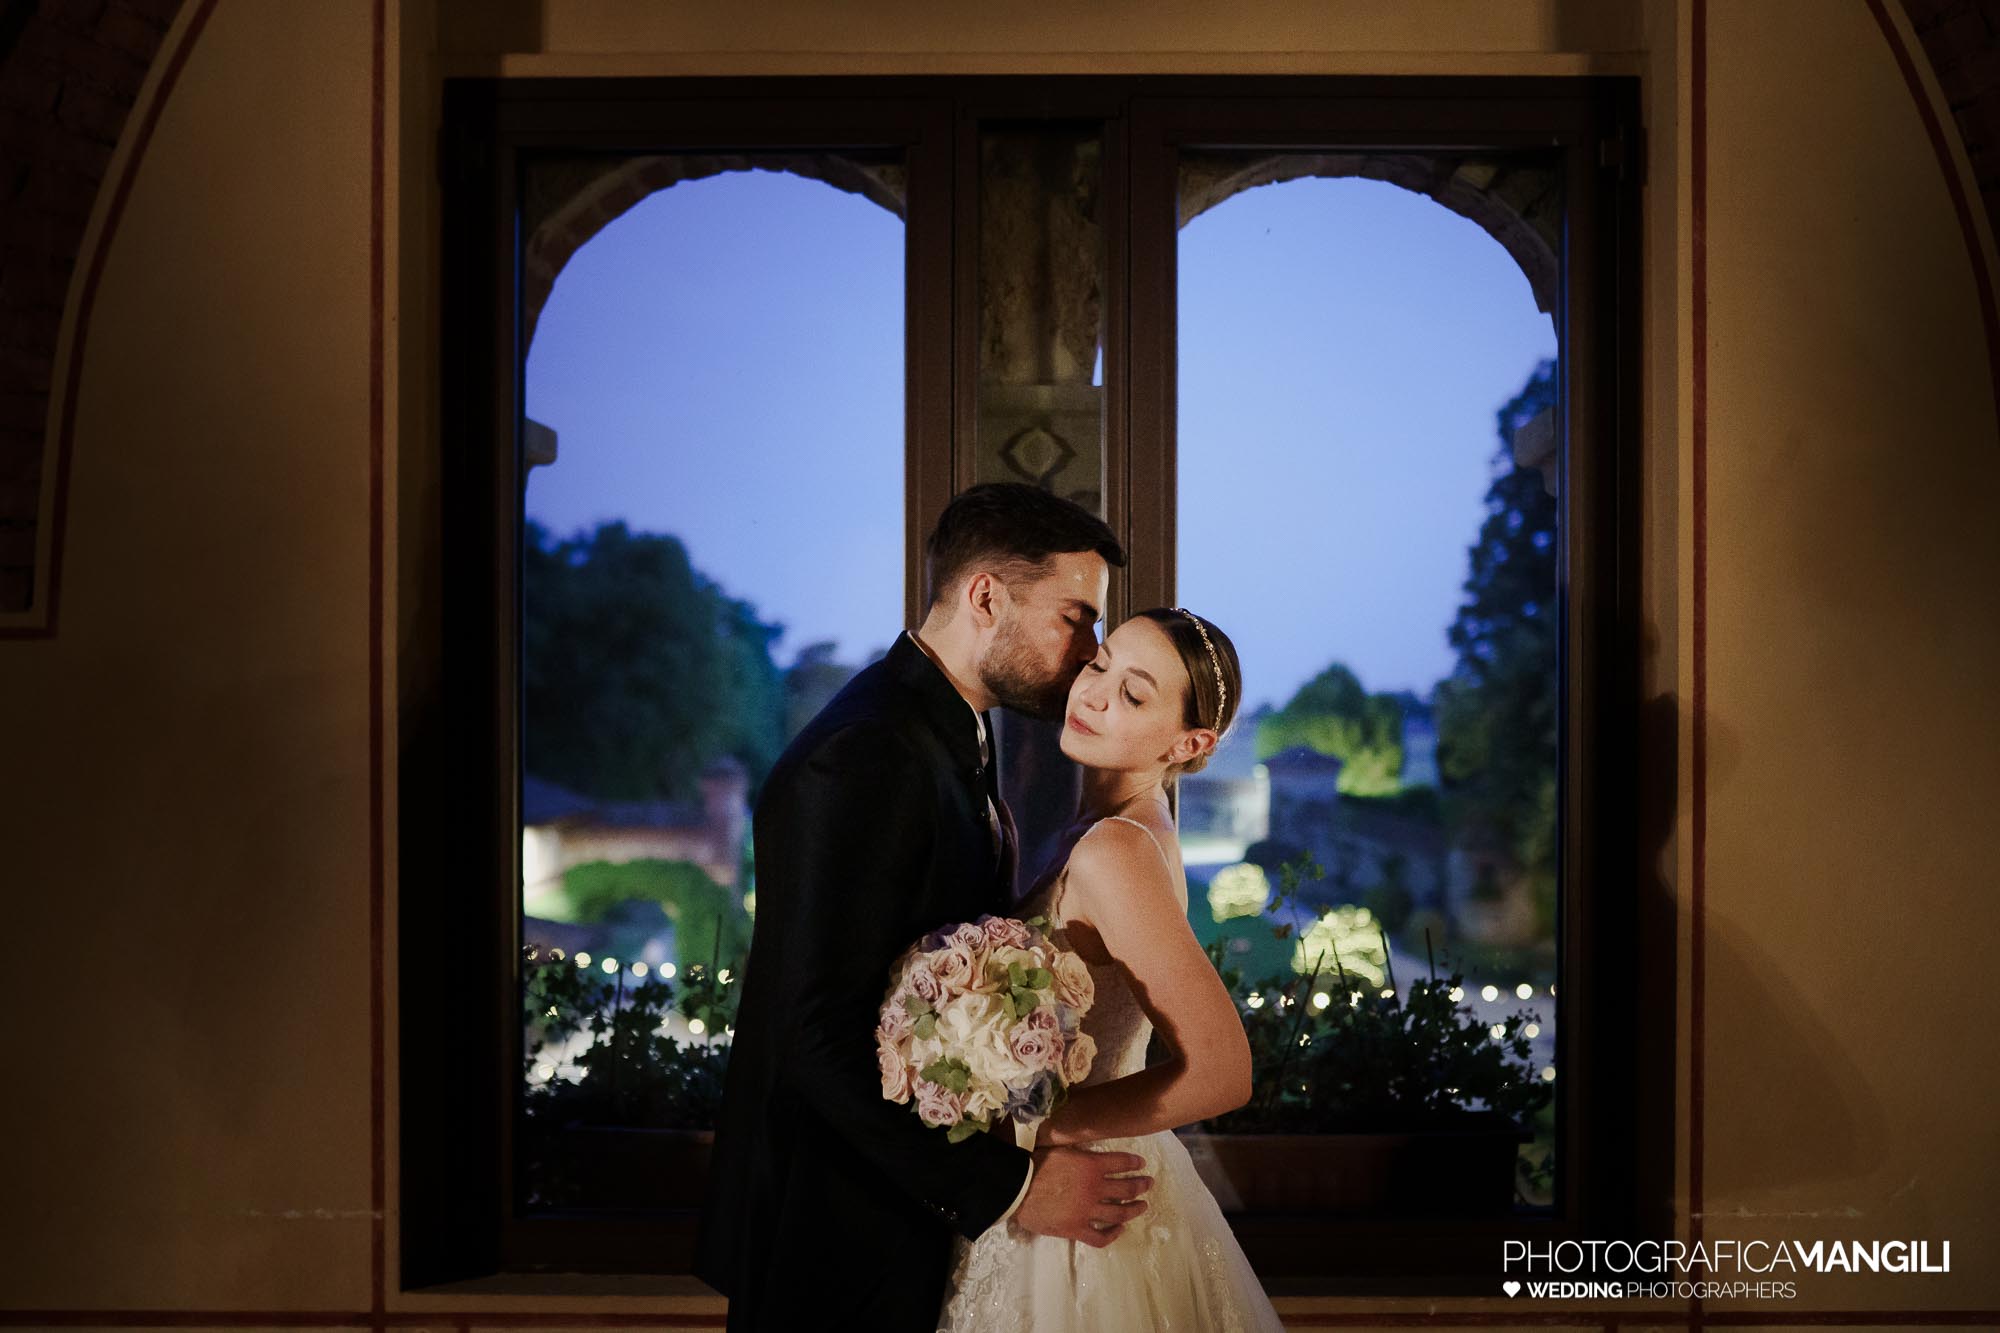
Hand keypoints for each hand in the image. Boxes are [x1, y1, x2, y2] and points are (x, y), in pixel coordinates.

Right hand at [1011, 1146, 1152, 1246]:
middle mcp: (1094, 1188)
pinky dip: (1114, 1234)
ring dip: (1135, 1209)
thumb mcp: (1062, 1149)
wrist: (1016, 1187)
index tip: (1142, 1163)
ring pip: (1120, 1212)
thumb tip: (1091, 1151)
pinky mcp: (1076, 1229)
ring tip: (1142, 1206)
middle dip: (1141, 1185)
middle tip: (1148, 1184)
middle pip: (1127, 1188)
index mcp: (1091, 1165)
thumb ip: (1081, 1153)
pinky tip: (1120, 1229)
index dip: (1134, 1162)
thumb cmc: (1035, 1164)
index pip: (1121, 1162)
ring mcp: (1087, 1211)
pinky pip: (1101, 1237)